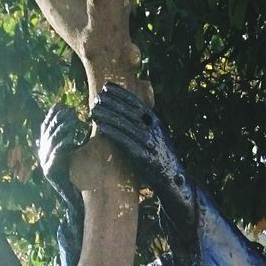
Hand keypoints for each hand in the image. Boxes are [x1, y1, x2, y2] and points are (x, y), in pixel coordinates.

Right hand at [39, 103, 82, 202]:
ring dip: (62, 129)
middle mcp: (42, 155)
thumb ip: (67, 140)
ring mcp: (44, 163)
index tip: (59, 105)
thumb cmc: (74, 175)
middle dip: (58, 119)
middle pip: (49, 133)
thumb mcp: (69, 153)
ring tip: (71, 120)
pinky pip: (56, 154)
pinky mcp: (49, 171)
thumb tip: (71, 122)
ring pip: (52, 142)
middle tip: (68, 110)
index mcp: (44, 149)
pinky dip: (63, 144)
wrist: (70, 197)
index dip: (51, 116)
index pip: (45, 128)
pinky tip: (70, 137)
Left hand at [91, 83, 193, 226]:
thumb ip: (145, 123)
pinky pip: (124, 141)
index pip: (136, 101)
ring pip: (124, 124)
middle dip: (111, 103)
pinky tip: (101, 128)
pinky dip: (112, 133)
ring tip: (94, 111)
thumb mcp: (157, 134)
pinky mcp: (142, 156)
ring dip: (107, 116)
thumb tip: (127, 111)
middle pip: (128, 111)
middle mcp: (153, 129)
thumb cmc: (160, 156)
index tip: (106, 86)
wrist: (172, 178)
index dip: (120, 93)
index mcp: (156, 121)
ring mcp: (148, 142)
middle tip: (96, 98)